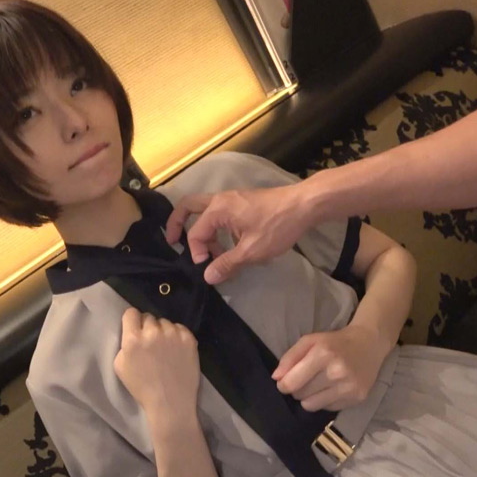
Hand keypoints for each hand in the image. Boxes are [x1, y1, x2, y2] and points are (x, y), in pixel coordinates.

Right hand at [113, 308, 200, 417]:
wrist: (170, 402)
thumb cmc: (142, 387)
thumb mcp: (120, 366)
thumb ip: (124, 344)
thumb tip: (131, 332)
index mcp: (133, 339)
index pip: (131, 313)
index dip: (132, 321)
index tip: (135, 329)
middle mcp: (153, 332)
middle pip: (149, 317)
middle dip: (148, 327)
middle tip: (151, 343)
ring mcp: (173, 334)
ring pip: (165, 323)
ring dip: (163, 332)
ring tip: (165, 349)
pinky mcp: (189, 338)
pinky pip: (179, 328)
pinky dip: (177, 336)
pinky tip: (176, 351)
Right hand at [165, 184, 309, 284]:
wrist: (304, 205)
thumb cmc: (277, 226)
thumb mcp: (251, 251)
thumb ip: (227, 264)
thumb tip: (207, 277)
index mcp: (218, 209)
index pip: (195, 233)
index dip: (196, 253)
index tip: (207, 267)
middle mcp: (220, 199)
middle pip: (188, 207)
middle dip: (177, 224)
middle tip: (171, 241)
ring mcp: (232, 199)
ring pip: (206, 212)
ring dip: (204, 231)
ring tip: (213, 254)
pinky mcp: (243, 202)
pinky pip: (221, 214)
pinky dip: (218, 228)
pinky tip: (232, 245)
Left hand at [272, 324, 390, 411]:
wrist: (369, 344)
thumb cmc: (335, 342)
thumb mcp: (310, 341)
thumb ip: (290, 357)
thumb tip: (276, 378)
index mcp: (323, 354)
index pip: (292, 383)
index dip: (283, 385)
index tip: (284, 383)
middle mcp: (337, 372)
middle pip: (300, 395)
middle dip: (297, 389)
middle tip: (304, 380)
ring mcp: (349, 387)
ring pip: (312, 406)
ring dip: (309, 398)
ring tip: (317, 386)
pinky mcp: (357, 398)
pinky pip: (328, 409)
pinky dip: (325, 401)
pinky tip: (332, 388)